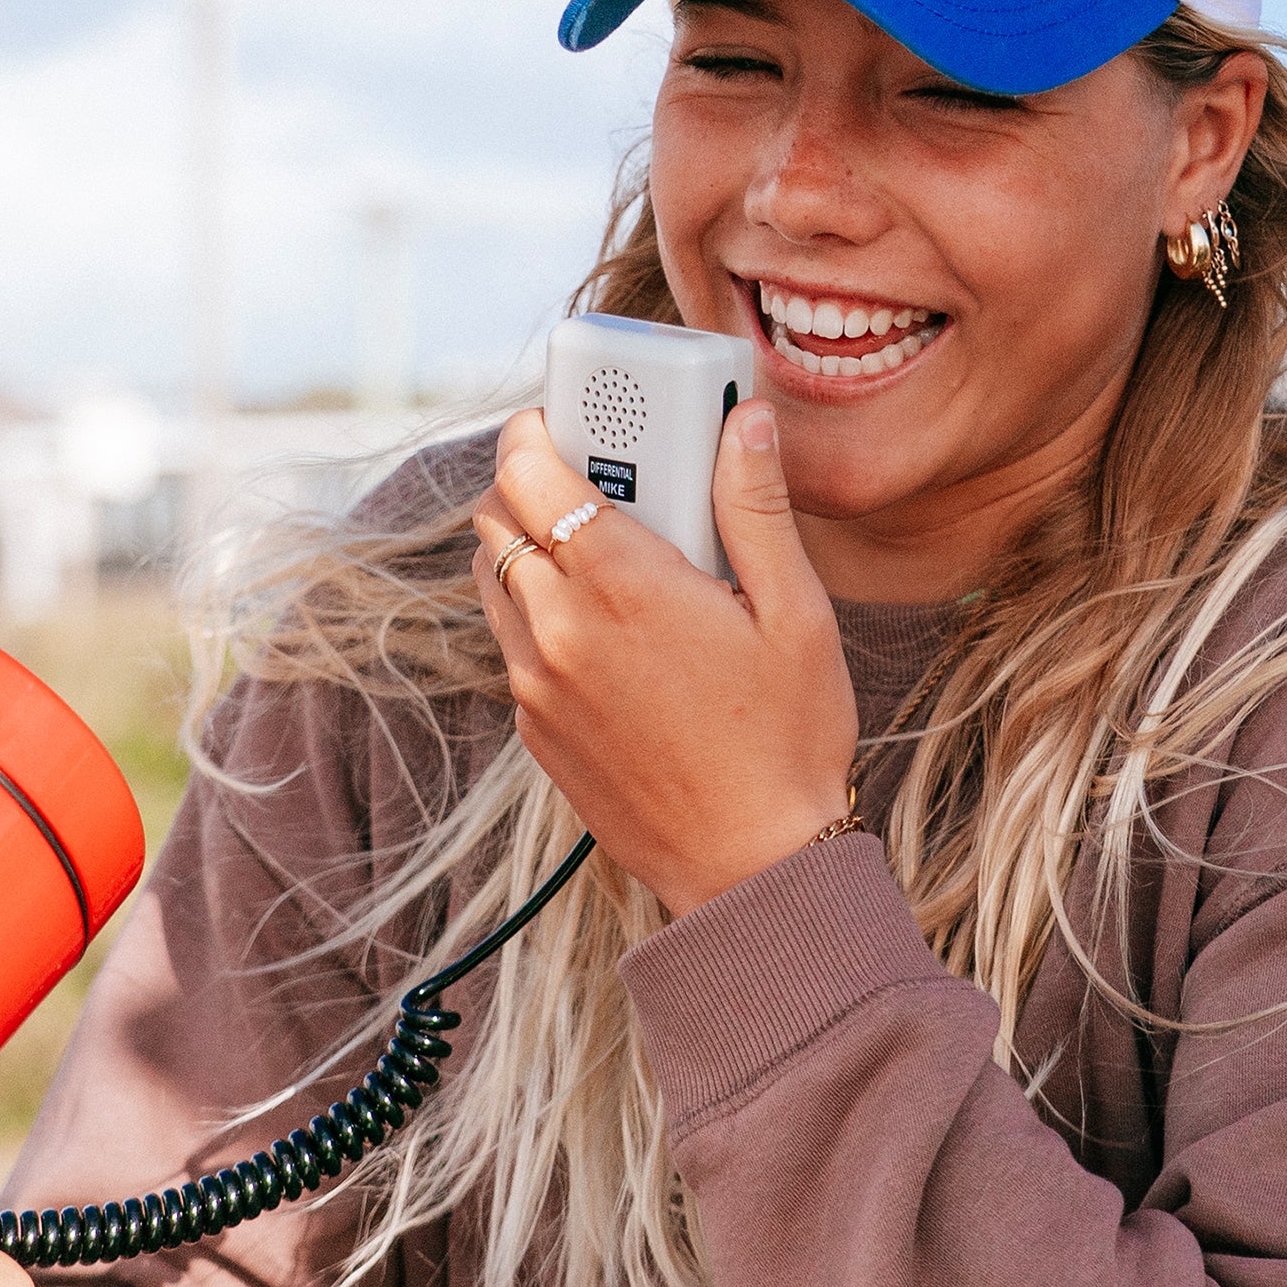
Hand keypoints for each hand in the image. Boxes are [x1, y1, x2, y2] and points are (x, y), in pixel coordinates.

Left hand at [471, 401, 855, 914]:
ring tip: (601, 552)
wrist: (751, 869)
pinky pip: (511, 640)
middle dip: (532, 482)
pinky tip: (607, 628)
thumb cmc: (786, 739)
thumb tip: (742, 421)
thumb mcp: (795, 612)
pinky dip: (538, 612)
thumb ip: (754, 506)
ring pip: (491, 577)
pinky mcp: (533, 727)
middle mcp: (558, 627)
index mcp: (619, 583)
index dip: (535, 430)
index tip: (562, 417)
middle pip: (495, 516)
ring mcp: (536, 682)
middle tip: (596, 480)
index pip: (528, 471)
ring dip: (526, 546)